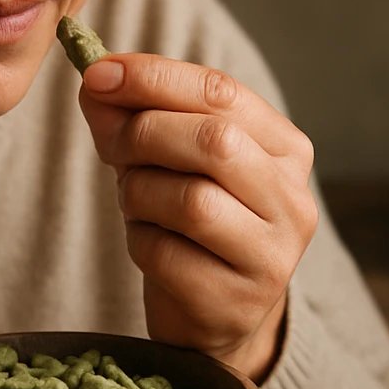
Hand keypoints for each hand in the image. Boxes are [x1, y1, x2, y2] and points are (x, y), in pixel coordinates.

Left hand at [79, 55, 318, 380]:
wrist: (214, 315)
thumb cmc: (192, 223)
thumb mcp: (169, 159)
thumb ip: (137, 115)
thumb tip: (96, 77)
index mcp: (286, 148)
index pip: (222, 92)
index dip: (154, 78)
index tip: (97, 73)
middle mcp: (292, 200)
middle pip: (213, 142)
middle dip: (143, 134)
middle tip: (110, 146)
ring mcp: (272, 255)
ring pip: (191, 201)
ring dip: (139, 194)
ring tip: (135, 203)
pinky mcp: (237, 301)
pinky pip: (168, 254)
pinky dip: (140, 241)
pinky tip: (148, 243)